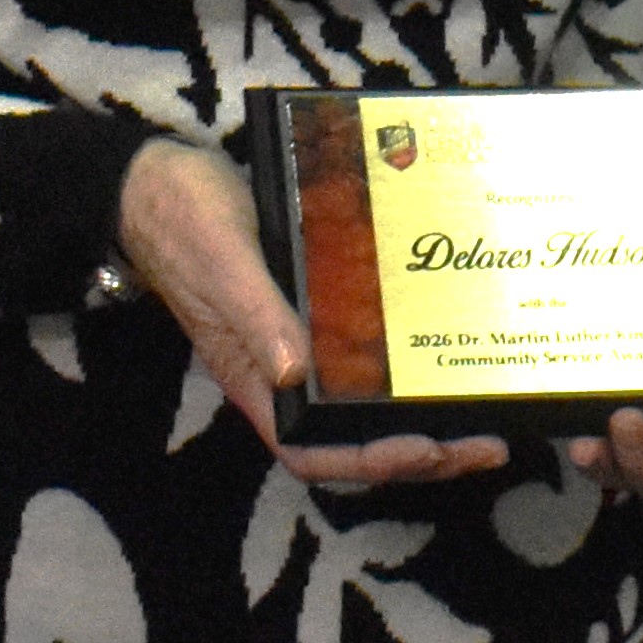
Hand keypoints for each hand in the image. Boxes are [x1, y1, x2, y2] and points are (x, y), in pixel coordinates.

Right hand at [114, 141, 507, 491]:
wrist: (157, 180)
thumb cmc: (183, 221)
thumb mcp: (222, 262)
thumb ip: (257, 316)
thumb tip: (296, 375)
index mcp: (254, 378)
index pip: (312, 451)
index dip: (370, 463)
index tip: (429, 450)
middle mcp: (282, 372)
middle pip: (352, 437)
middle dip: (420, 450)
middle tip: (485, 444)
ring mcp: (300, 341)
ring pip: (366, 401)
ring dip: (421, 414)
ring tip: (482, 413)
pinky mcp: (315, 307)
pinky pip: (366, 349)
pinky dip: (406, 361)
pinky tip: (447, 343)